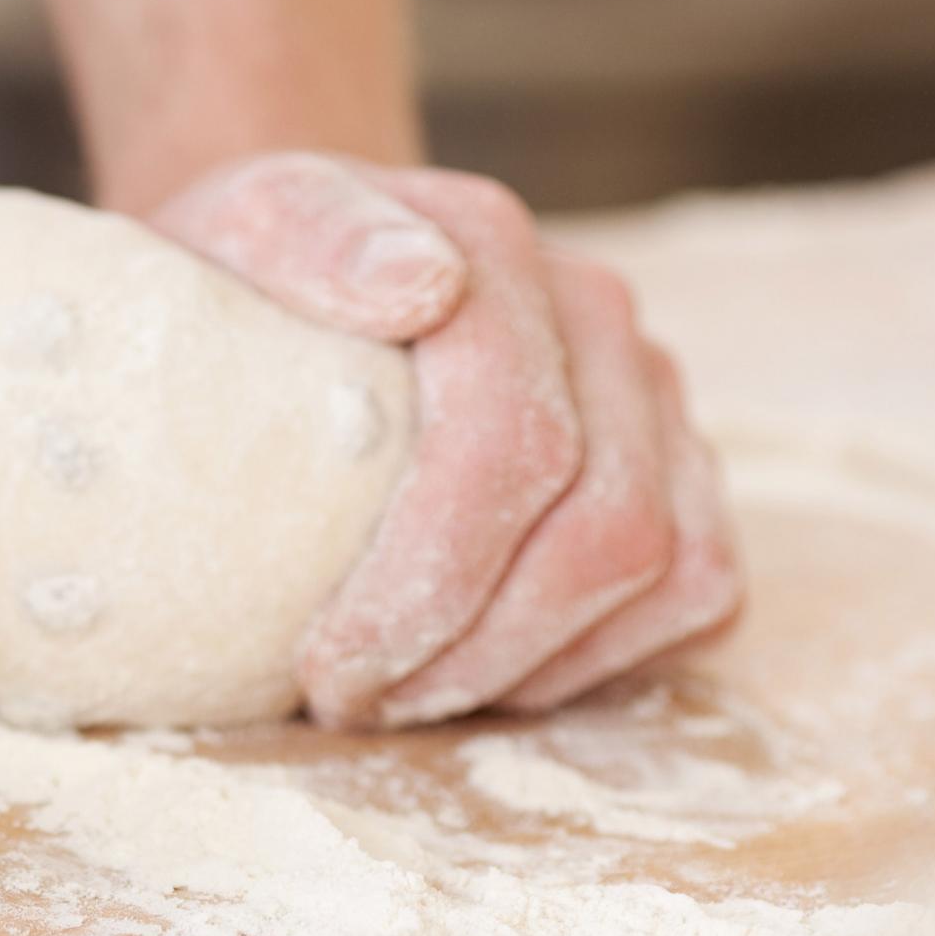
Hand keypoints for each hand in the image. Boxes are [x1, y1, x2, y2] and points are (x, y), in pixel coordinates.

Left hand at [154, 153, 743, 728]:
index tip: (326, 662)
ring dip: (531, 665)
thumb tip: (423, 285)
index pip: (511, 442)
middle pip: (604, 527)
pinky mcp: (680, 463)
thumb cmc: (241, 280)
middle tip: (350, 702)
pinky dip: (598, 660)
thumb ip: (313, 237)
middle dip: (474, 649)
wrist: (287, 276)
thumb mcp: (235, 233)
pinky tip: (482, 674)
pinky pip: (698, 593)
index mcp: (491, 248)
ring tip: (402, 697)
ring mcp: (652, 391)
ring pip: (667, 570)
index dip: (429, 580)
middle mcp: (595, 314)